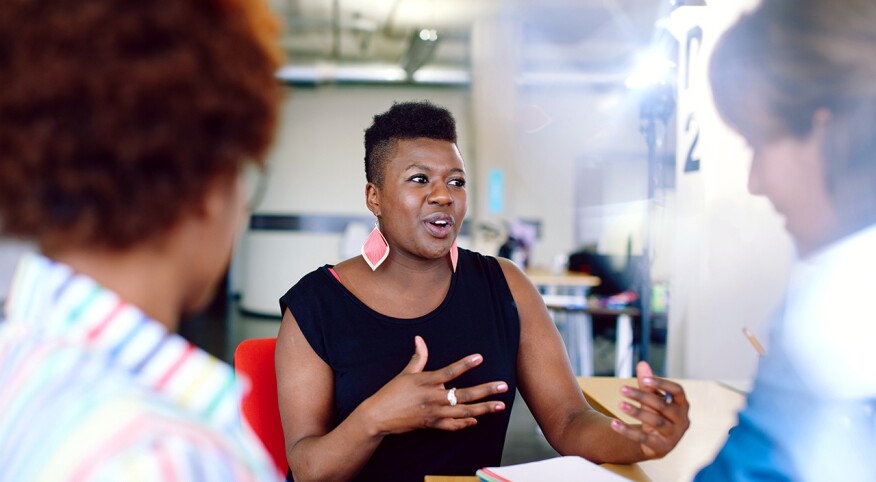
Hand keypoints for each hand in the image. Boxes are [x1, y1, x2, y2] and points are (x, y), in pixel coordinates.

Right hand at [358, 336, 508, 435]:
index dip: (465, 364)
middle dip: (486, 391)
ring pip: (464, 412)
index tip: (480, 358)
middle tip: (503, 386)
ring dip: (484, 409)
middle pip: (464, 394)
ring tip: (500, 406)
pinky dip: (465, 423)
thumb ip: (418, 357)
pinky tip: (477, 419)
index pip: (450, 372)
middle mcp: (433, 398)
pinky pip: (453, 425)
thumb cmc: (391, 393)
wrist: (378, 416)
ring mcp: (434, 413)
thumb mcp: (405, 373)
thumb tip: (419, 338)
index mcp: (426, 382)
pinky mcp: (432, 425)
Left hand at [609, 361, 689, 458]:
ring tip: (620, 404)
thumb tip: (642, 363)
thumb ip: (647, 383)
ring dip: (637, 412)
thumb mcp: (653, 398)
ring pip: (656, 422)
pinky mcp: (660, 448)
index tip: (644, 379)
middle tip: (622, 389)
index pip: (677, 391)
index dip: (662, 384)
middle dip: (642, 396)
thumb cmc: (657, 414)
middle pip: (663, 406)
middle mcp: (682, 420)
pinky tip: (614, 423)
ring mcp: (673, 435)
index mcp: (682, 404)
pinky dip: (627, 431)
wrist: (657, 443)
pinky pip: (643, 438)